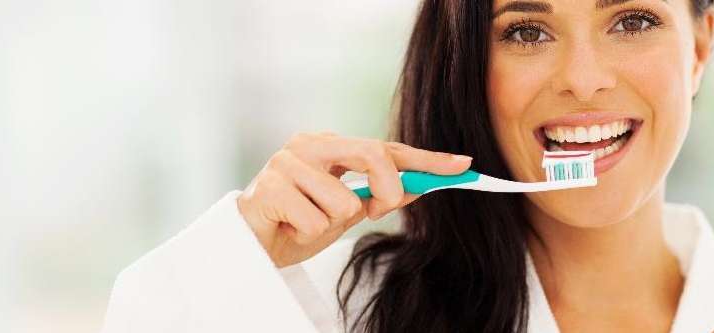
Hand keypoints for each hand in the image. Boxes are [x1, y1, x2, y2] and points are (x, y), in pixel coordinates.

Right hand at [237, 132, 471, 267]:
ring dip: (332, 224)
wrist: (250, 245)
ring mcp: (287, 162)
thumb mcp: (347, 211)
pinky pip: (315, 221)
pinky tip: (289, 228)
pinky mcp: (270, 187)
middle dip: (386, 189)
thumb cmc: (297, 223)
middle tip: (377, 211)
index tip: (463, 166)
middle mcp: (309, 145)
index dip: (426, 159)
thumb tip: (422, 187)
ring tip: (306, 223)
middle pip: (372, 155)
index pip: (387, 148)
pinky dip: (308, 235)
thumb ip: (380, 194)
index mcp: (330, 145)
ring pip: (344, 201)